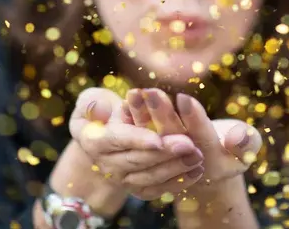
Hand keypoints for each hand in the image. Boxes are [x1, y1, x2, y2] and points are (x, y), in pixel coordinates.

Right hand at [68, 87, 205, 199]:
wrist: (104, 134)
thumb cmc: (100, 110)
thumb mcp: (91, 100)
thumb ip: (92, 103)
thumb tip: (100, 108)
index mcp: (94, 141)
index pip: (117, 140)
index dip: (137, 140)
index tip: (157, 139)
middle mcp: (107, 165)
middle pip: (138, 160)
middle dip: (165, 153)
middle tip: (189, 144)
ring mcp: (123, 179)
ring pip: (150, 177)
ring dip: (175, 168)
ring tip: (197, 155)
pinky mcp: (138, 188)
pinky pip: (159, 189)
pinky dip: (178, 181)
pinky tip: (197, 171)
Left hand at [122, 88, 261, 190]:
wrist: (209, 168)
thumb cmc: (234, 148)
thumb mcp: (248, 145)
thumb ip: (247, 141)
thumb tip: (236, 137)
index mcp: (213, 162)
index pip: (202, 138)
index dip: (193, 118)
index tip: (183, 98)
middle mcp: (186, 164)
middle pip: (171, 138)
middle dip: (161, 114)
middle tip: (151, 92)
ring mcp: (167, 164)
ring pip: (152, 138)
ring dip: (142, 116)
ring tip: (136, 93)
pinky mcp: (150, 160)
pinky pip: (138, 142)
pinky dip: (132, 121)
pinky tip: (128, 100)